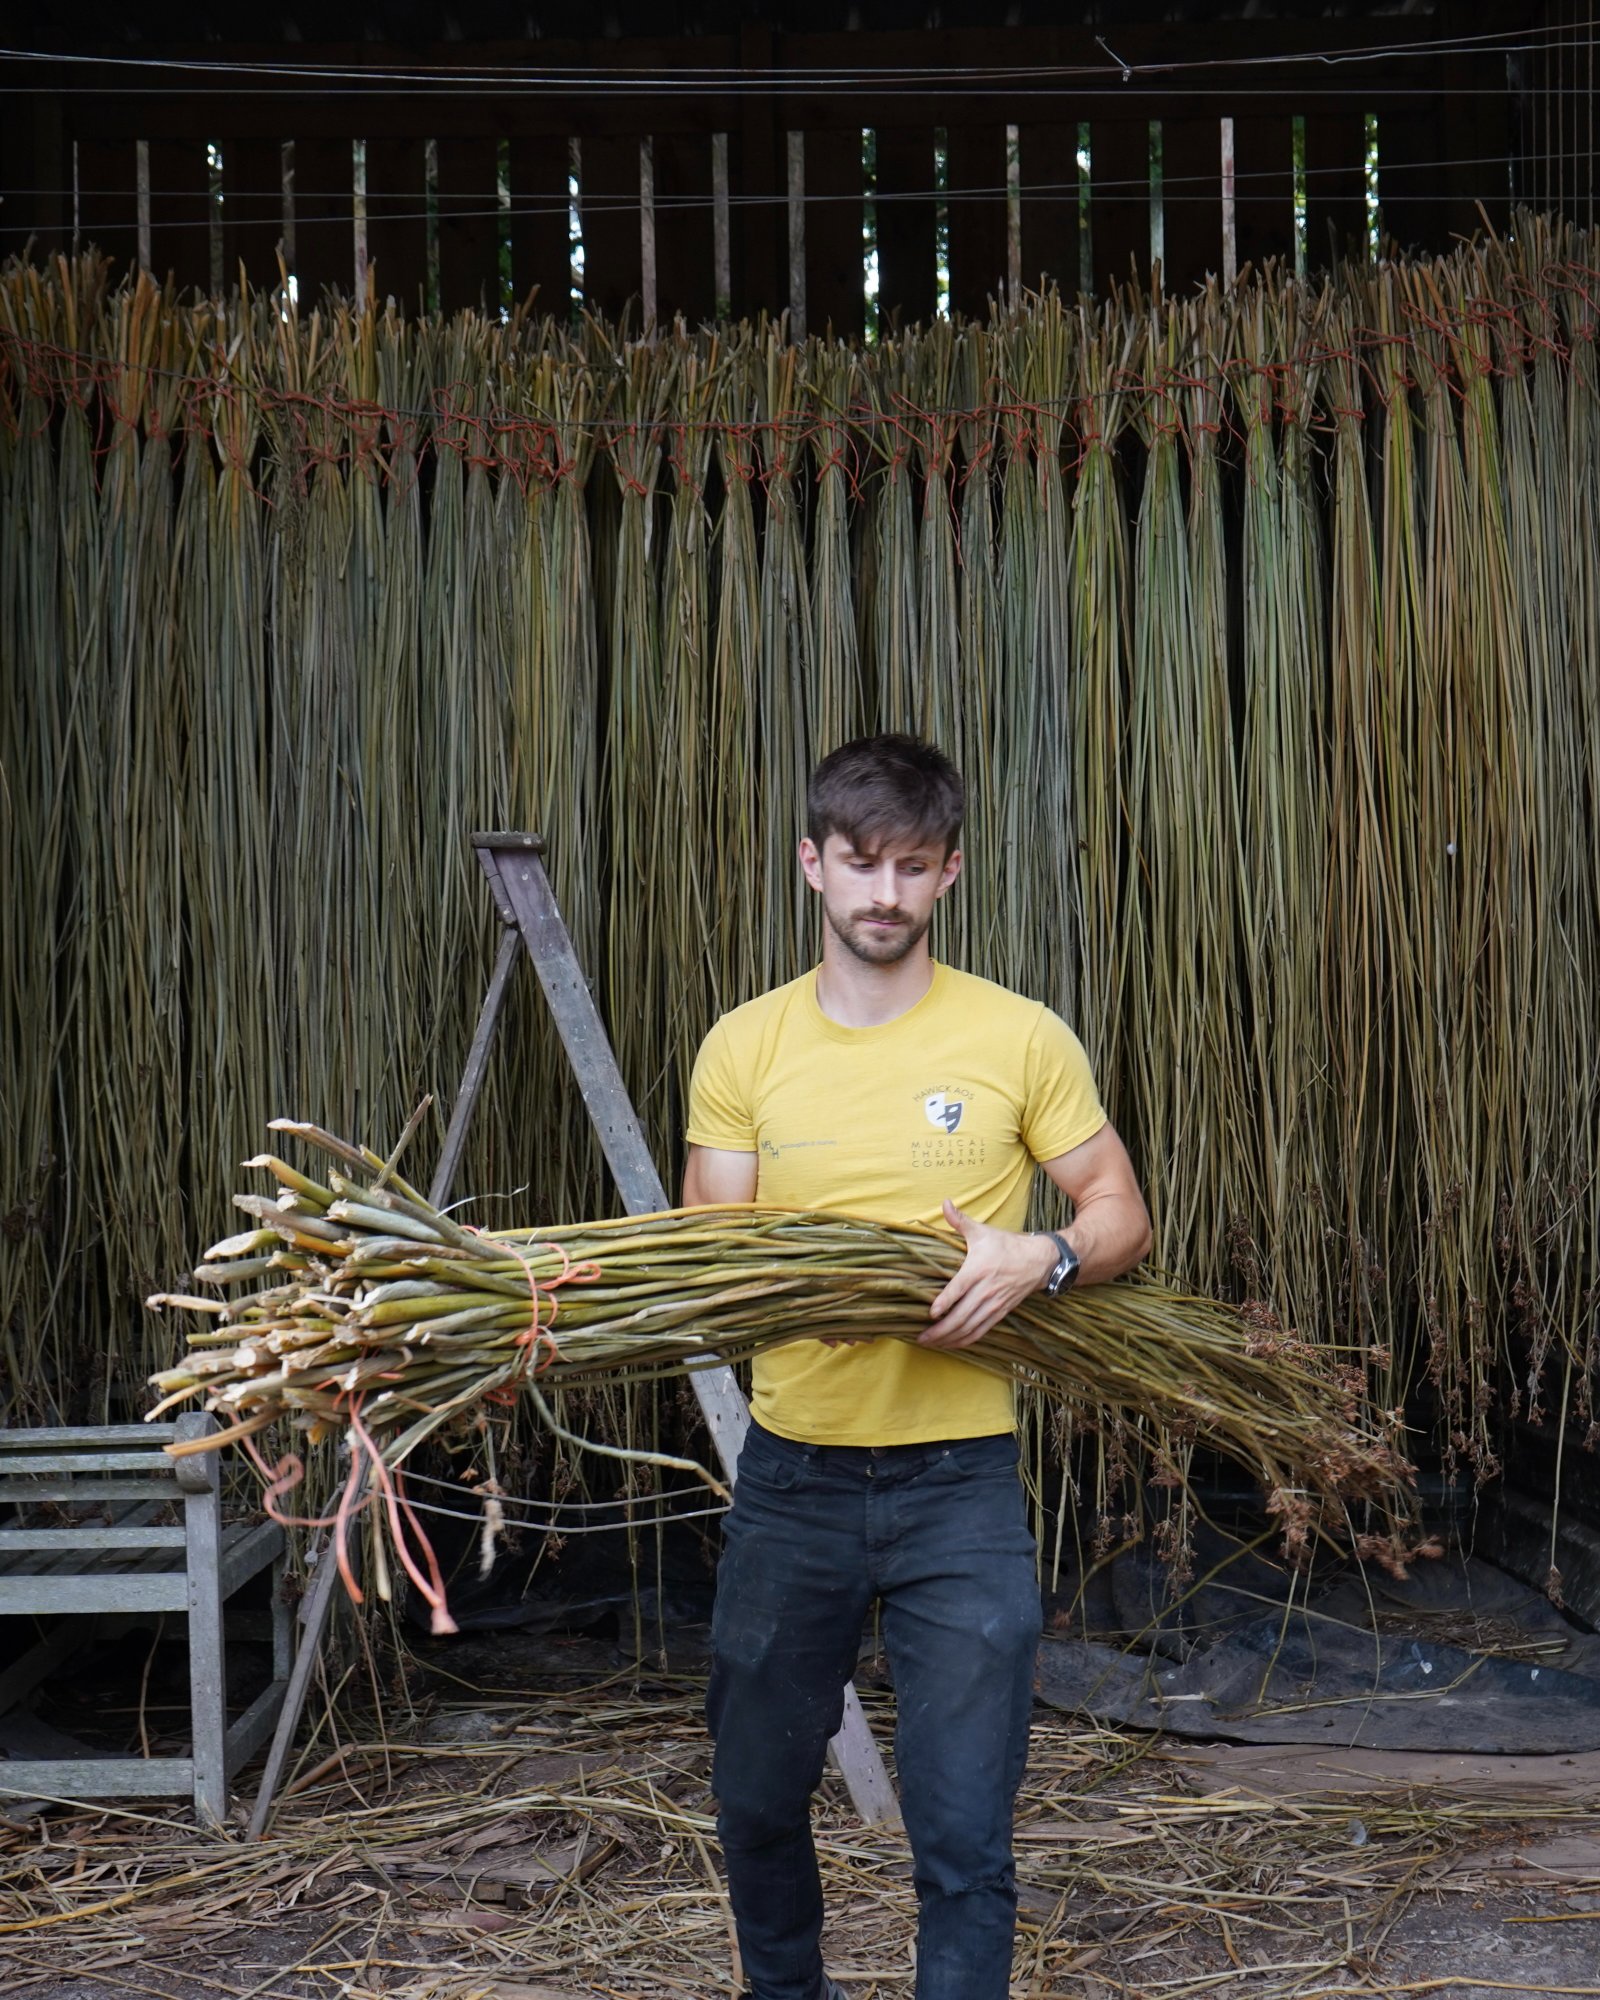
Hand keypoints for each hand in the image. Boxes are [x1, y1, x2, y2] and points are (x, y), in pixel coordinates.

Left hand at [920, 1200, 1058, 1349]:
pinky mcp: (1000, 1313)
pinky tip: (951, 1344)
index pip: (959, 1289)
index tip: (930, 1313)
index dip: (945, 1302)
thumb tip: (945, 1202)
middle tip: (921, 1337)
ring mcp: (994, 1305)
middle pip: (961, 1316)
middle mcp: (986, 1291)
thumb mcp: (983, 1232)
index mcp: (978, 1270)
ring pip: (970, 1328)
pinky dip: (965, 1341)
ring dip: (950, 1339)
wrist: (1039, 1261)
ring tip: (931, 1344)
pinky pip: (980, 1331)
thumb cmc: (1006, 1245)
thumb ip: (960, 1221)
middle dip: (940, 1330)